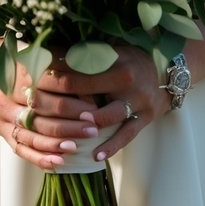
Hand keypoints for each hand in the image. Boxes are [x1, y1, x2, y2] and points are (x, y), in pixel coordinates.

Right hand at [0, 40, 101, 170]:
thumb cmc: (12, 60)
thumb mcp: (31, 53)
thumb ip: (58, 61)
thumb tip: (90, 71)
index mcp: (22, 72)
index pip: (53, 88)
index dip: (76, 98)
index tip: (95, 106)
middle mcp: (10, 95)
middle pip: (44, 113)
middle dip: (71, 122)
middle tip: (93, 128)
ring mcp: (3, 116)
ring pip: (33, 134)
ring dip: (57, 142)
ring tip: (77, 147)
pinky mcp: (0, 130)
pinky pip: (21, 148)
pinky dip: (39, 157)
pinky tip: (57, 162)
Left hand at [44, 45, 171, 161]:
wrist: (170, 71)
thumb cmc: (134, 59)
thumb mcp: (115, 50)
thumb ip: (89, 53)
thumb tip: (52, 53)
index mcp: (116, 58)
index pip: (79, 64)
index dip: (55, 71)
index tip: (35, 76)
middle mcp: (127, 79)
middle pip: (87, 88)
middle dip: (60, 97)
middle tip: (36, 103)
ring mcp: (137, 100)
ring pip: (108, 115)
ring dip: (85, 123)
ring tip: (65, 131)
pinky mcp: (145, 118)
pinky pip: (126, 135)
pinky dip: (111, 146)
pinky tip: (94, 155)